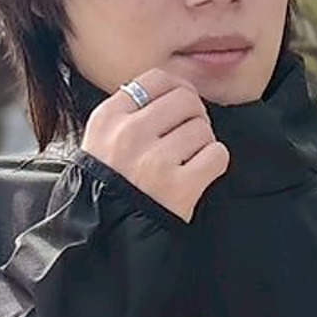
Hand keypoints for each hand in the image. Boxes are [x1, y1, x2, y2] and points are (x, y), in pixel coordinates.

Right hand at [80, 69, 229, 223]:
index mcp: (109, 118)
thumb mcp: (100, 142)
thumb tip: (172, 91)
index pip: (156, 80)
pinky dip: (214, 163)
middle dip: (195, 115)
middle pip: (185, 99)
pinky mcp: (180, 186)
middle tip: (189, 135)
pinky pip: (216, 155)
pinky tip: (198, 173)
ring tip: (188, 160)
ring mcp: (155, 160)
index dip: (178, 88)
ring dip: (203, 143)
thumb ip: (128, 113)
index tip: (181, 103)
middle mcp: (130, 134)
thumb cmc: (107, 188)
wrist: (106, 236)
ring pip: (202, 128)